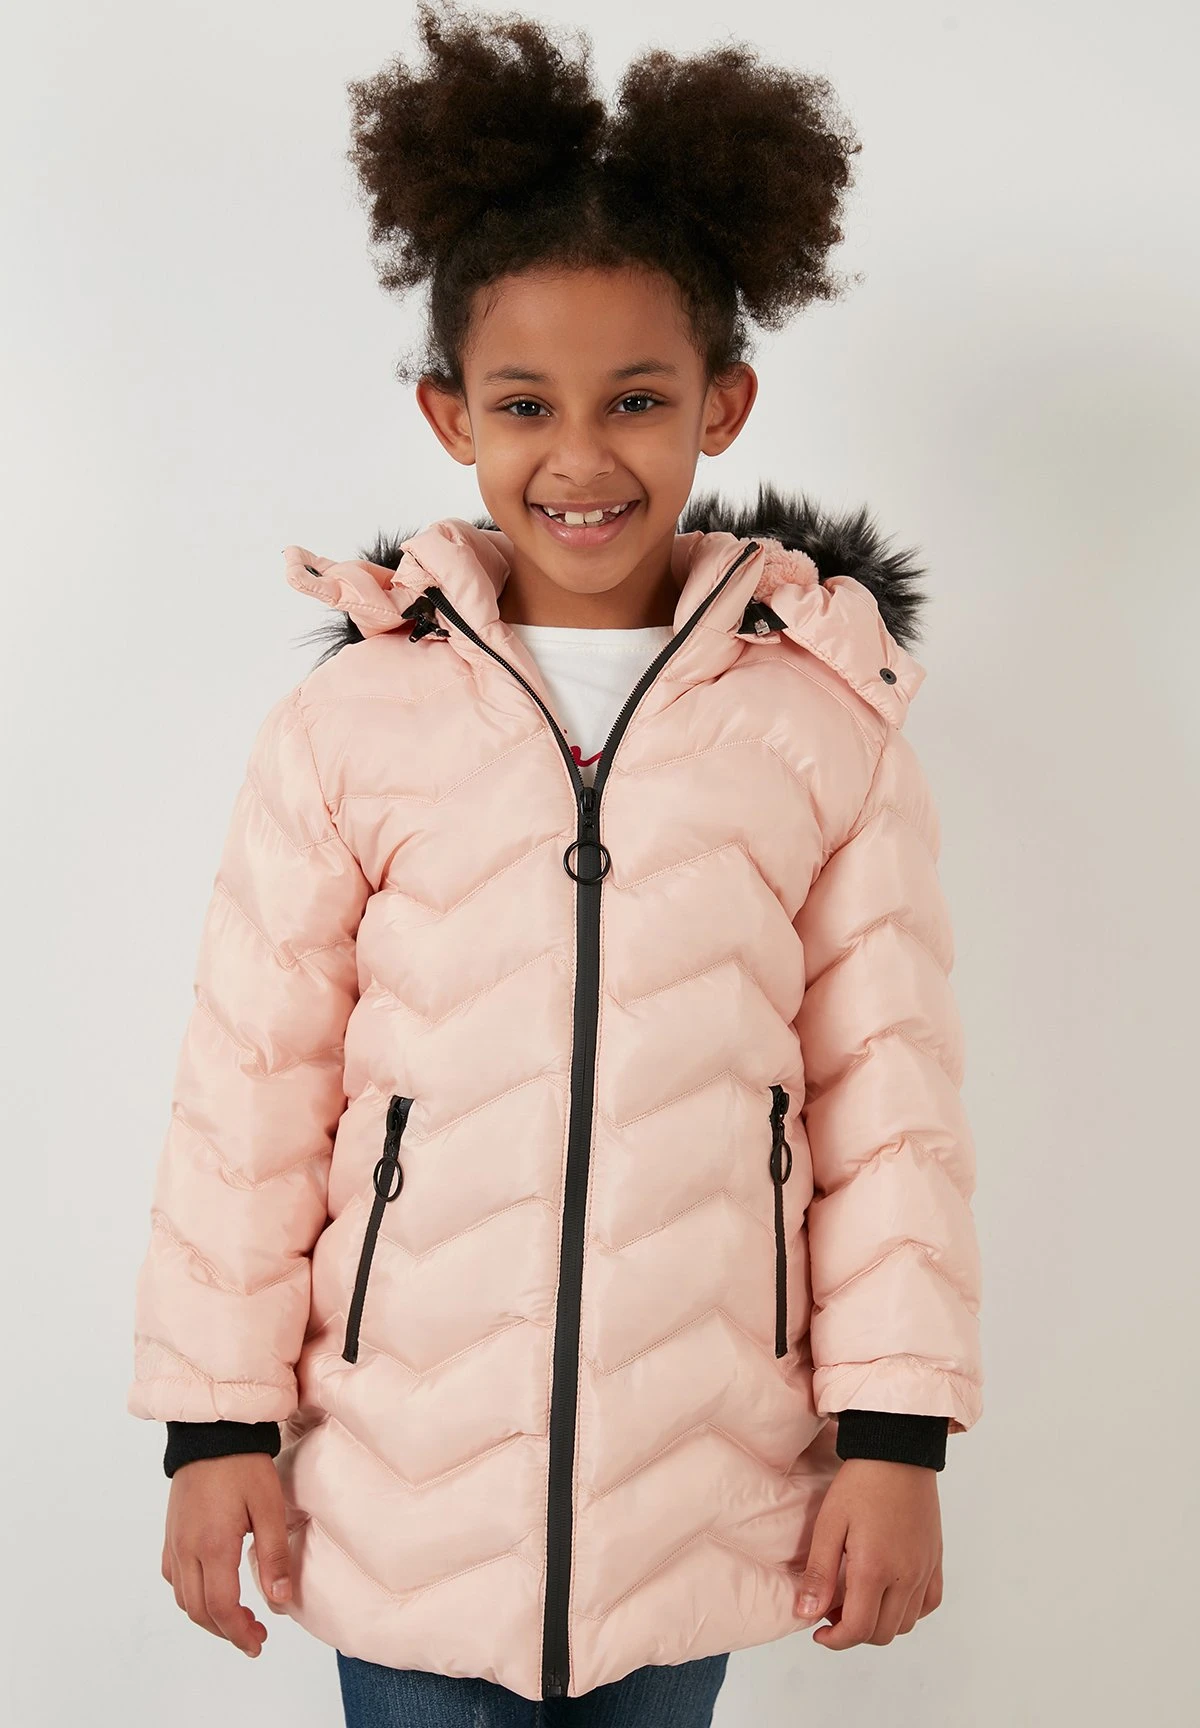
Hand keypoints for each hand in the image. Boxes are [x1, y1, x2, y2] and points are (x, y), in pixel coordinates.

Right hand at [161, 1453, 292, 1657]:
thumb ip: (274, 1556)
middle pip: (198, 1610)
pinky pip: (173, 1577)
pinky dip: (190, 1594)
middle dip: (226, 1631)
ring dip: (207, 1616)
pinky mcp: (170, 1533)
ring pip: (182, 1598)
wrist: (212, 1432)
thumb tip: (280, 1600)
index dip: (239, 1633)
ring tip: (237, 1617)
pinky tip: (211, 1589)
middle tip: (254, 1636)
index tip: (258, 1642)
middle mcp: (186, 1549)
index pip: (220, 1608)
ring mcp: (174, 1542)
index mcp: (212, 1546)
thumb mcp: (269, 1507)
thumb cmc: (244, 1466)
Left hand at [794, 1458, 942, 1648]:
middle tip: (833, 1608)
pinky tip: (889, 1592)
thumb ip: (819, 1573)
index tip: (818, 1630)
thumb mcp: (829, 1523)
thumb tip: (806, 1613)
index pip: (858, 1629)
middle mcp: (905, 1576)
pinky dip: (909, 1610)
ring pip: (906, 1624)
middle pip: (882, 1633)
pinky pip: (928, 1604)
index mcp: (875, 1569)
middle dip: (853, 1632)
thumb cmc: (861, 1482)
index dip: (835, 1640)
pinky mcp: (936, 1561)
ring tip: (858, 1598)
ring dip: (880, 1623)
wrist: (897, 1451)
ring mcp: (925, 1570)